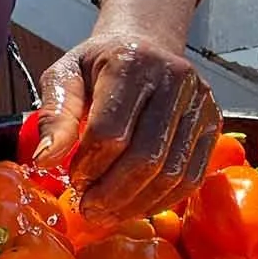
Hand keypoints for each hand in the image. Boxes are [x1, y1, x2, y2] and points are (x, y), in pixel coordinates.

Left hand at [31, 0, 220, 223]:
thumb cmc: (98, 65)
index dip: (89, 164)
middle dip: (112, 192)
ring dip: (136, 203)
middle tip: (88, 210)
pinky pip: (192, 175)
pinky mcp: (214, 122)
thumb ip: (54, 115)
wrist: (143, 45)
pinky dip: (163, 200)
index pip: (111, 129)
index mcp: (131, 63)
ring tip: (108, 213)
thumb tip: (43, 161)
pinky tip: (136, 206)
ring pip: (172, 171)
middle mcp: (173, 79)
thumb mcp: (65, 76)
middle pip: (146, 155)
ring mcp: (199, 101)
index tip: (73, 181)